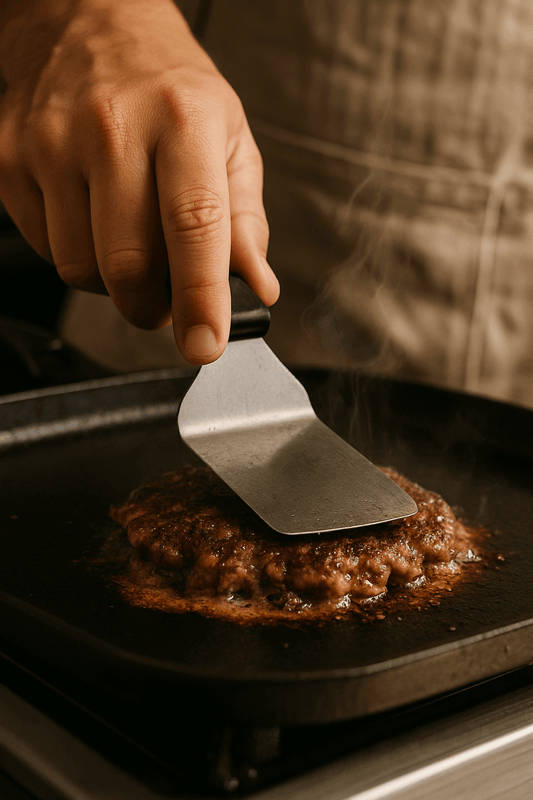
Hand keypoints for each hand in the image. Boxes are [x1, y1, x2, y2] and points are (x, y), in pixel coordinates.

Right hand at [0, 0, 278, 363]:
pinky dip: (78, 255)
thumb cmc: (169, 88)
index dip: (201, 298)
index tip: (206, 344)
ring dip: (113, 283)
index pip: (194, 226)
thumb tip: (254, 286)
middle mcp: (113, 128)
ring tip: (131, 245)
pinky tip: (93, 220)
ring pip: (80, 269)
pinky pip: (46, 249)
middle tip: (168, 299)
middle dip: (153, 307)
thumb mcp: (230, 140)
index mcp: (183, 119)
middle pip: (128, 265)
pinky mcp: (10, 160)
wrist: (88, 24)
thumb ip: (244, 220)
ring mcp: (52, 144)